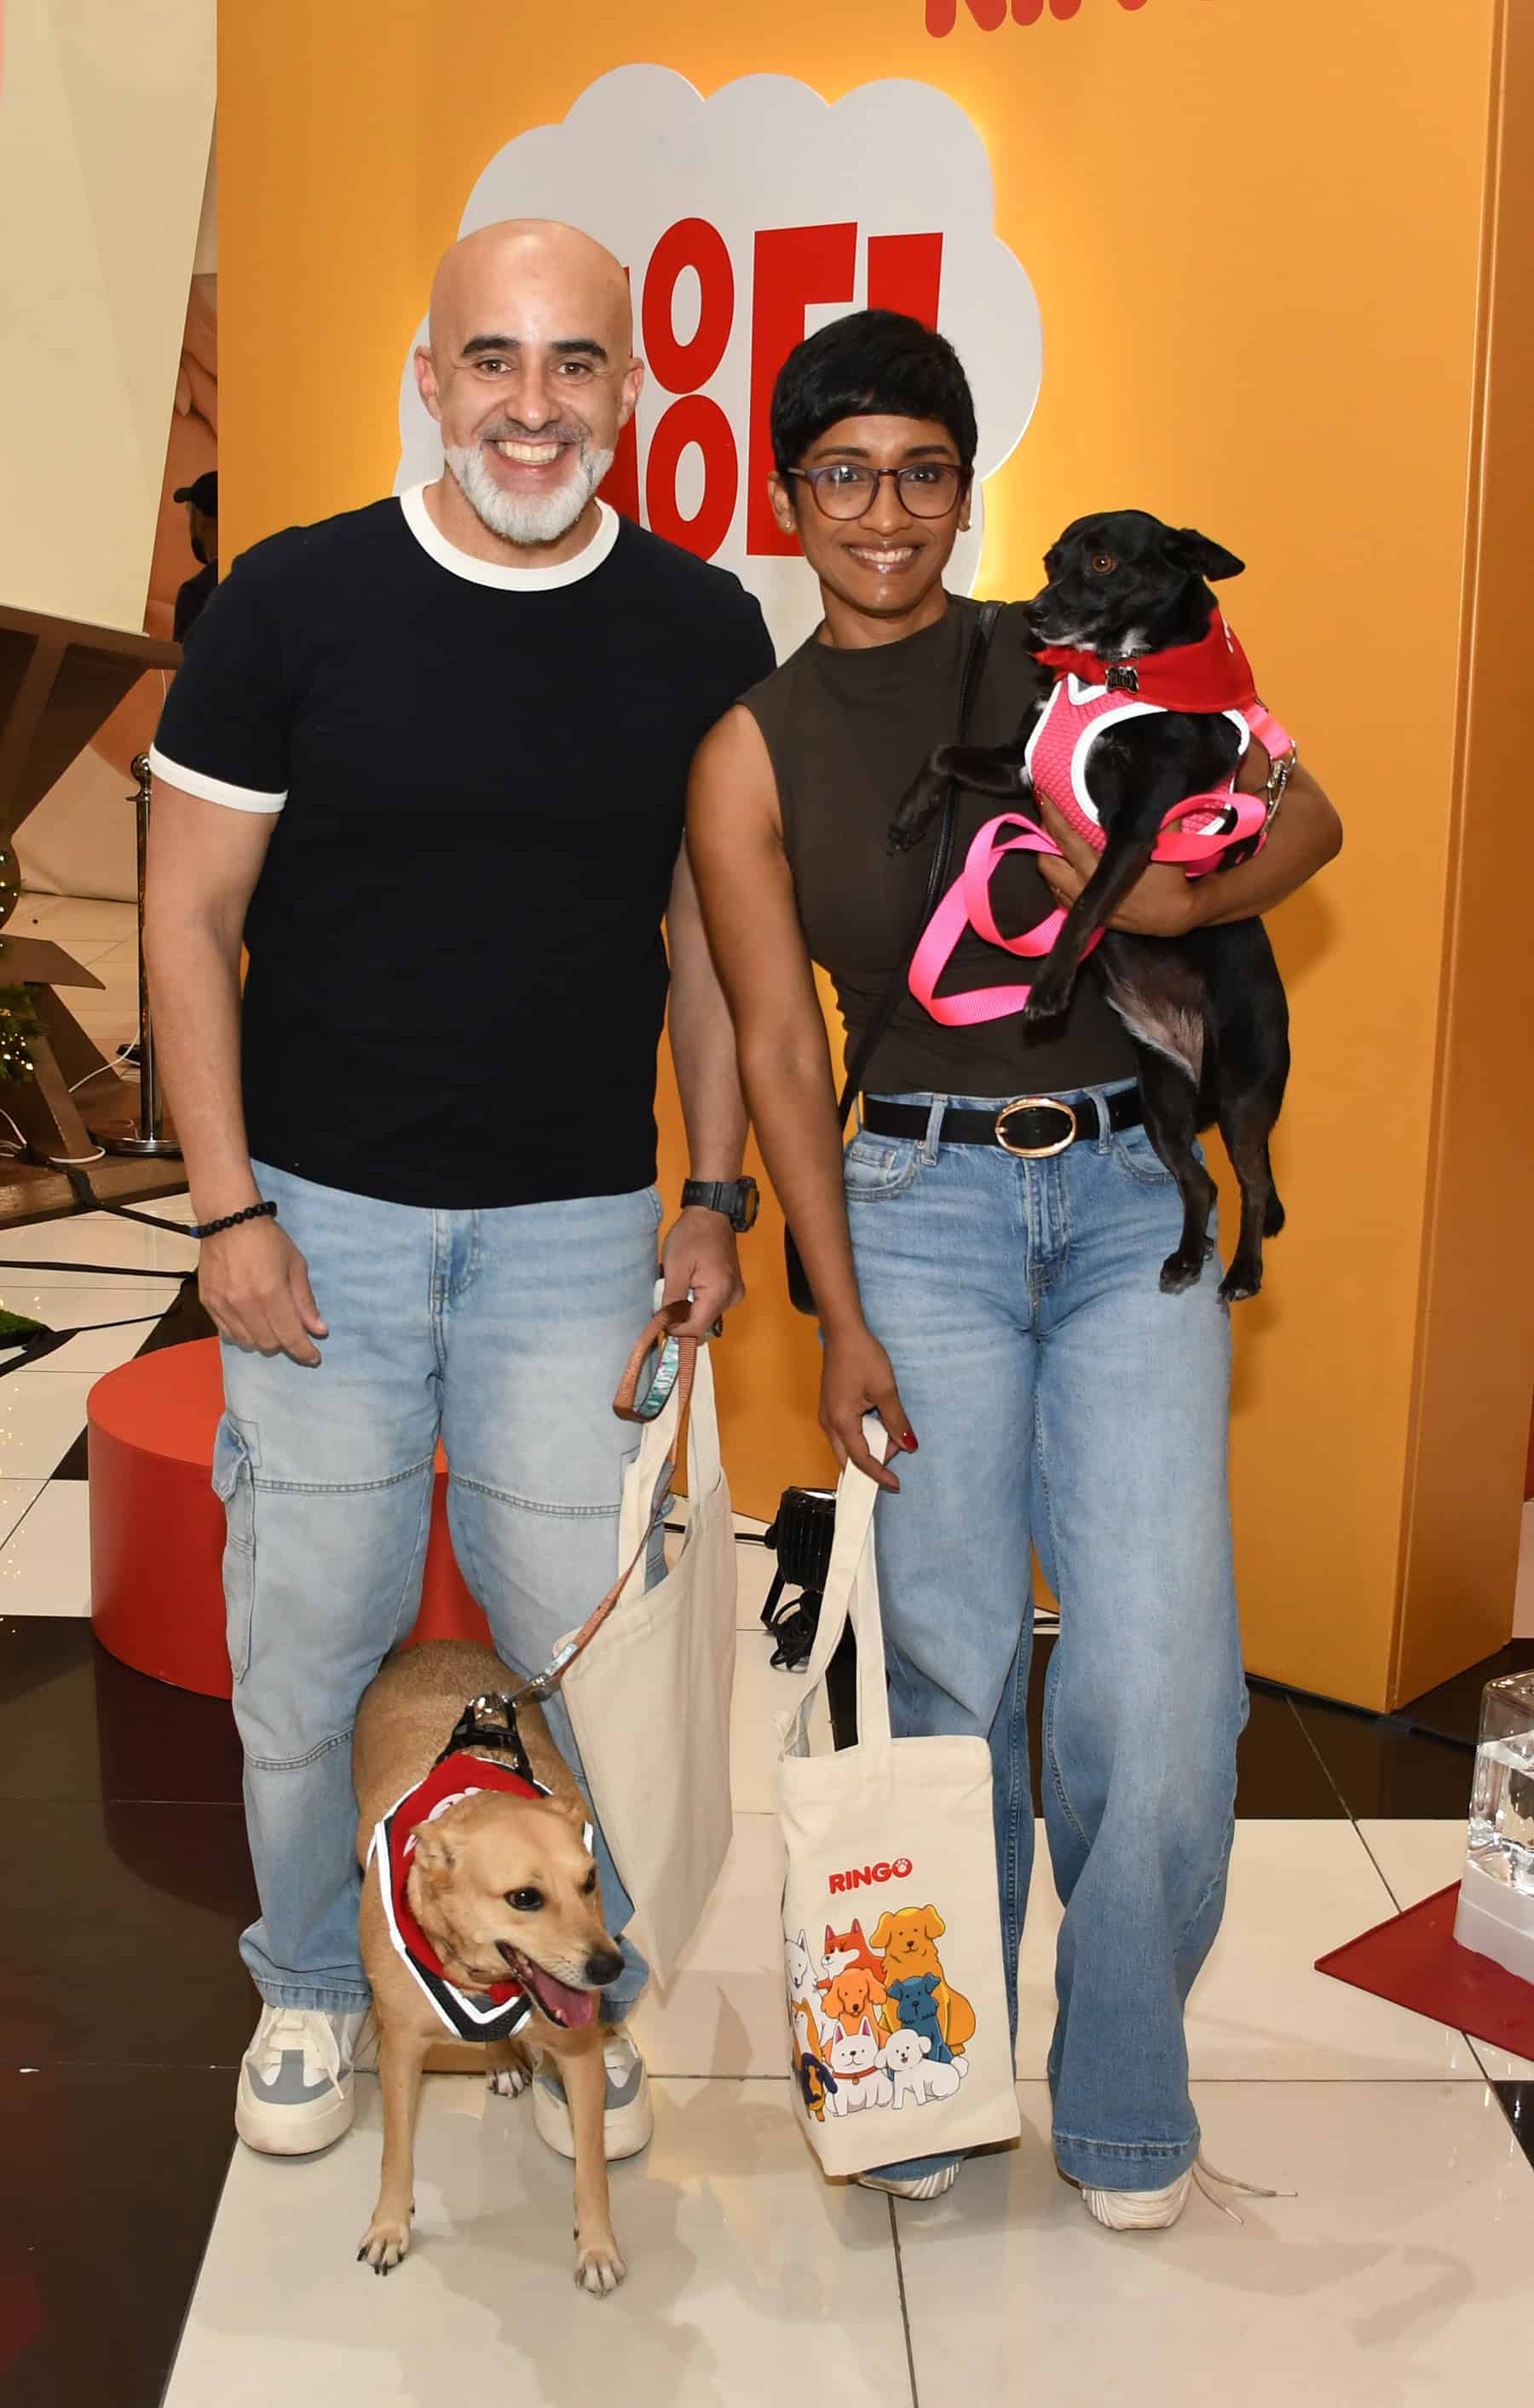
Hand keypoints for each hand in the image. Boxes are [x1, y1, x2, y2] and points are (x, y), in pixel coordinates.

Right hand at [199, 1218, 327, 1365]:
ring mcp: (223, 1306)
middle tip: (292, 1332)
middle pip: (269, 1344)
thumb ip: (305, 1301)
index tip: (314, 1358)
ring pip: (247, 1342)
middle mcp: (245, 1305)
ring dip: (263, 1340)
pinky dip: (243, 1333)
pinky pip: (227, 1333)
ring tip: (270, 1325)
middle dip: (285, 1343)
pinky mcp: (208, 1304)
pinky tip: (250, 1321)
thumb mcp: (296, 1265)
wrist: (228, 1221)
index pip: (290, 1336)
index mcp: (271, 1294)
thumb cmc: (269, 1240)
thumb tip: (319, 1331)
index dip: (304, 1351)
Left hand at [660, 1206, 743, 1337]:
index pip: (696, 1328)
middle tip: (666, 1299)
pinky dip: (698, 1301)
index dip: (676, 1330)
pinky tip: (690, 1285)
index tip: (660, 1319)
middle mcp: (732, 1297)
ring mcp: (735, 1293)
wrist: (711, 1213)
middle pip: (703, 1323)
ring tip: (679, 1287)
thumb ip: (672, 1299)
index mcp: (719, 1293)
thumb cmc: (691, 1236)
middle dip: (682, 1318)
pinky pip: (712, 1305)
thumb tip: (667, 1324)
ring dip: (689, 1308)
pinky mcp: (733, 1288)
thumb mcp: (675, 1267)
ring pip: (707, 1315)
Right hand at [819, 1324, 916, 1492]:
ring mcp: (827, 1414)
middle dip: (871, 1465)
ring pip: (846, 1445)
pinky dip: (864, 1436)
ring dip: (869, 1447)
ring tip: (892, 1434)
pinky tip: (880, 1425)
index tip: (896, 1484)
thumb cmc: (863, 1357)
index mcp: (840, 1422)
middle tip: (896, 1456)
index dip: (879, 1474)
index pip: (860, 1459)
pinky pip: (846, 1432)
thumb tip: (909, 1445)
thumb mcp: (886, 1391)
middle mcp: (829, 1423)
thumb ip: (896, 1421)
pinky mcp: (832, 1406)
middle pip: (847, 1458)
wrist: (844, 1331)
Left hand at [1032, 799, 1209, 937]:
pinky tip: (1063, 863)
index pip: (1065, 839)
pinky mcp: (1084, 914)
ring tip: (1053, 837)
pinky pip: (1057, 894)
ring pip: (1048, 878)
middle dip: (1044, 836)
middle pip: (1047, 860)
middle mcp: (1082, 888)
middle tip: (1050, 817)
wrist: (1174, 916)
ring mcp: (1081, 903)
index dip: (1052, 817)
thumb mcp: (1166, 842)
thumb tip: (1147, 789)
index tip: (1043, 797)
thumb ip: (1155, 816)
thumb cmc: (1169, 878)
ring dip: (1048, 856)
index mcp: (1097, 869)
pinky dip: (1055, 877)